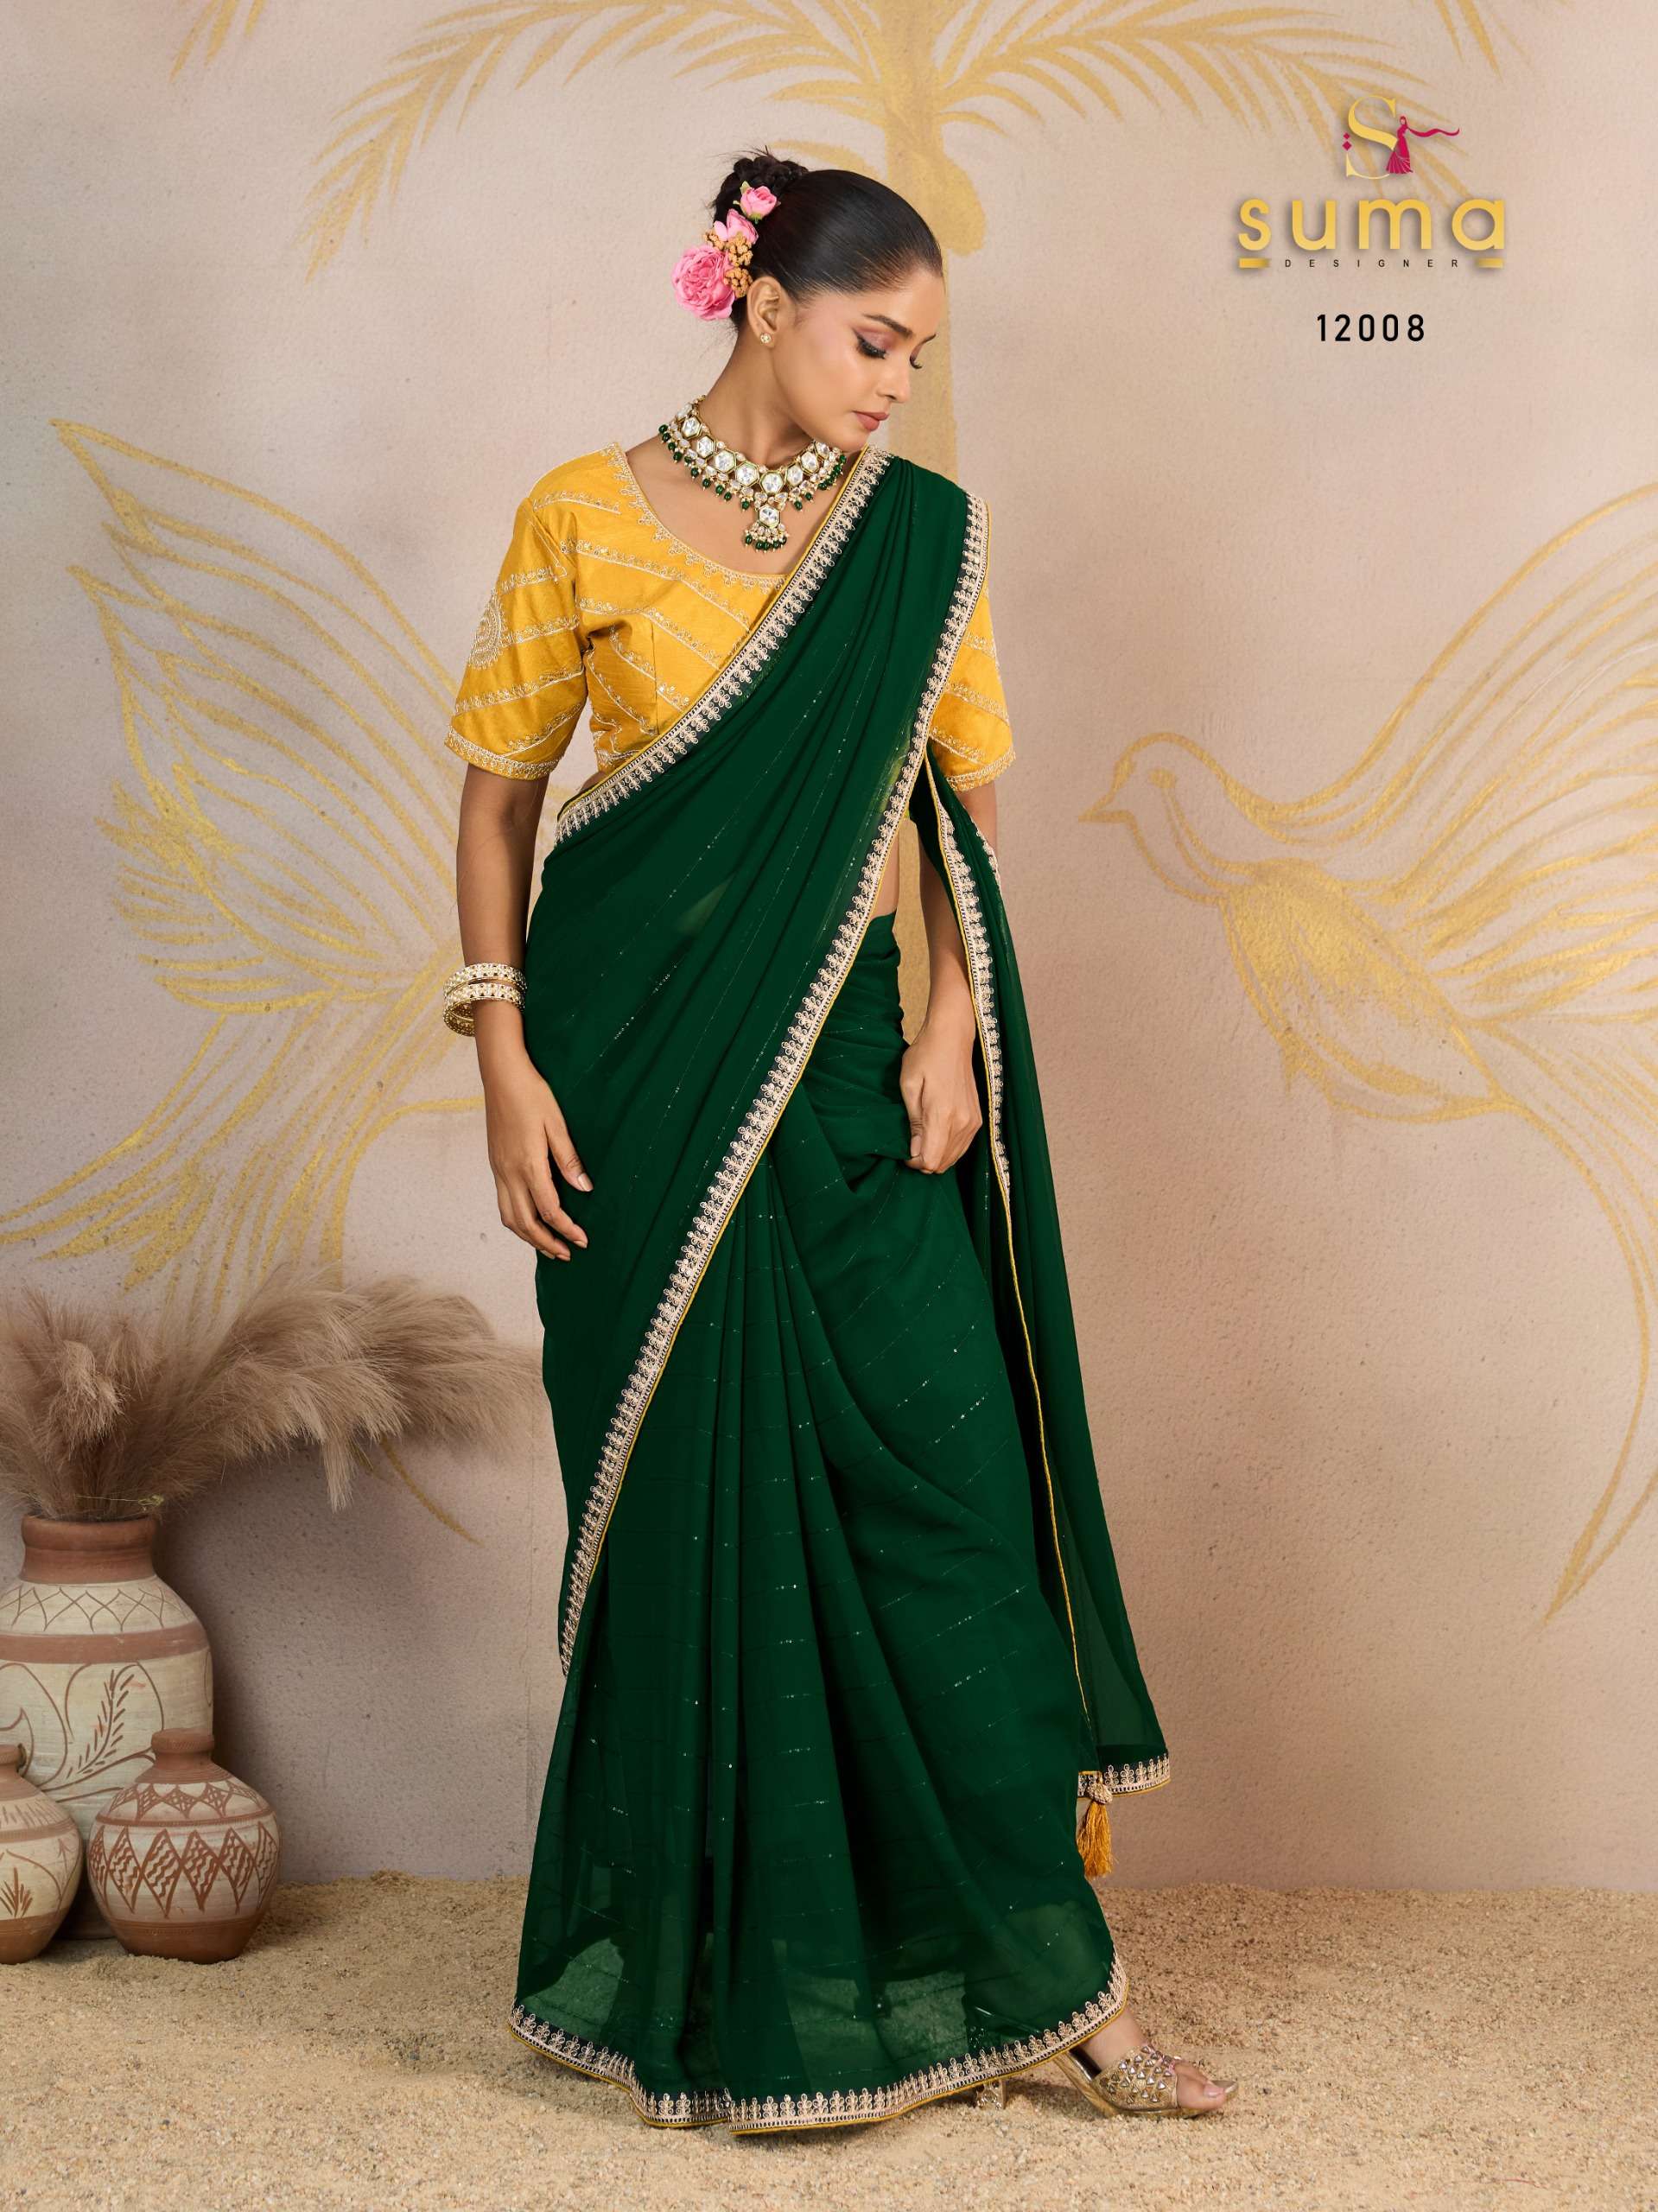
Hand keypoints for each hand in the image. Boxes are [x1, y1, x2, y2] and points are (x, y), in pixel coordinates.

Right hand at [480, 1040, 592, 1260]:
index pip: (549, 1211)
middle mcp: (509, 1172)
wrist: (501, 1075)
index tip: (583, 1240)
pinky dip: (517, 1220)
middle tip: (567, 1254)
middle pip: (525, 1223)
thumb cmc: (532, 1094)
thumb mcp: (557, 1124)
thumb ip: (569, 1159)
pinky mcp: (495, 1164)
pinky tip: (530, 1221)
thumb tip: (584, 1189)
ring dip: (529, 1237)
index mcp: (528, 1164)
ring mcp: (498, 1170)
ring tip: (549, 1246)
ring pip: (509, 1217)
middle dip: (546, 1243)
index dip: (567, 1229)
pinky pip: (503, 1203)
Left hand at [899, 1008, 981, 1173]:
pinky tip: (936, 1134)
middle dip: (924, 1161)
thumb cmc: (925, 1056)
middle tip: (911, 1143)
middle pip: (942, 1164)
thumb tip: (915, 1152)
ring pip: (953, 1158)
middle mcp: (962, 1123)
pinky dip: (948, 1148)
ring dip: (936, 1155)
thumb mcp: (909, 1086)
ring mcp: (973, 1122)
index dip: (914, 1162)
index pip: (930, 1161)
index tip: (905, 1150)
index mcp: (942, 1115)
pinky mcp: (978, 1119)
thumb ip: (914, 1122)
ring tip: (922, 1137)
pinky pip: (963, 1147)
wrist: (952, 1038)